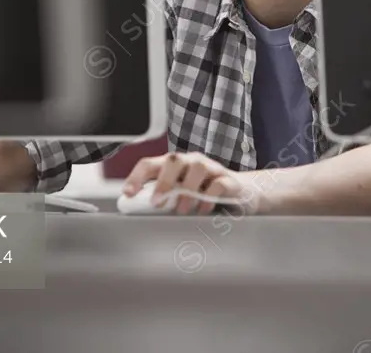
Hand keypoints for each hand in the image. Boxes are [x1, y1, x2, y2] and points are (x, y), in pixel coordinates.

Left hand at [123, 152, 257, 214]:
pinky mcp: (229, 180)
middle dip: (163, 181)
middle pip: (173, 159)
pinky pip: (218, 184)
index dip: (137, 177)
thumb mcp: (179, 196)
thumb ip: (161, 200)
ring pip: (197, 167)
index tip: (129, 194)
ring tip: (182, 209)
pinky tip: (202, 210)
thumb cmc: (204, 194)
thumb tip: (137, 211)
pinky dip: (208, 199)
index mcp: (174, 166)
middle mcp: (191, 162)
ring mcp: (211, 169)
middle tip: (157, 203)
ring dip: (186, 190)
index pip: (150, 164)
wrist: (241, 193)